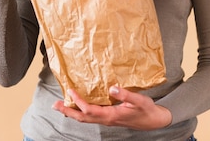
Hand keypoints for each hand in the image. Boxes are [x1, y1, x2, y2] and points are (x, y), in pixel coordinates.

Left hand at [52, 86, 171, 130]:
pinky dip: (81, 112)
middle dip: (68, 111)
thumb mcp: (139, 100)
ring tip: (61, 106)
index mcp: (111, 115)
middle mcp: (106, 119)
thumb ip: (126, 94)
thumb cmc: (146, 110)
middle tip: (55, 105)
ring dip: (72, 113)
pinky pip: (91, 116)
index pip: (89, 110)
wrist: (154, 120)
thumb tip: (112, 88)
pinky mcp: (109, 117)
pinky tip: (78, 106)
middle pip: (82, 117)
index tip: (70, 91)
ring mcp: (107, 119)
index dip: (78, 102)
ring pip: (85, 118)